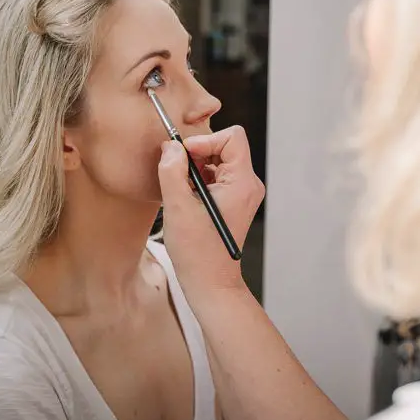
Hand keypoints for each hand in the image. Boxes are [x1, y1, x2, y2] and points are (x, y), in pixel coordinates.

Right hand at [157, 126, 265, 293]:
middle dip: (198, 155)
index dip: (205, 140)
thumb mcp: (177, 207)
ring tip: (181, 191)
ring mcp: (243, 194)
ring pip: (219, 161)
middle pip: (225, 147)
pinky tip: (186, 199)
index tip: (184, 156)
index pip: (232, 137)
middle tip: (177, 173)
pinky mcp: (234, 201)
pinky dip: (200, 180)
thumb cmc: (198, 252)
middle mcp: (248, 185)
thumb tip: (171, 147)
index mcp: (242, 183)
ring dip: (197, 169)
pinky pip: (218, 176)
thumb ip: (172, 170)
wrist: (210, 282)